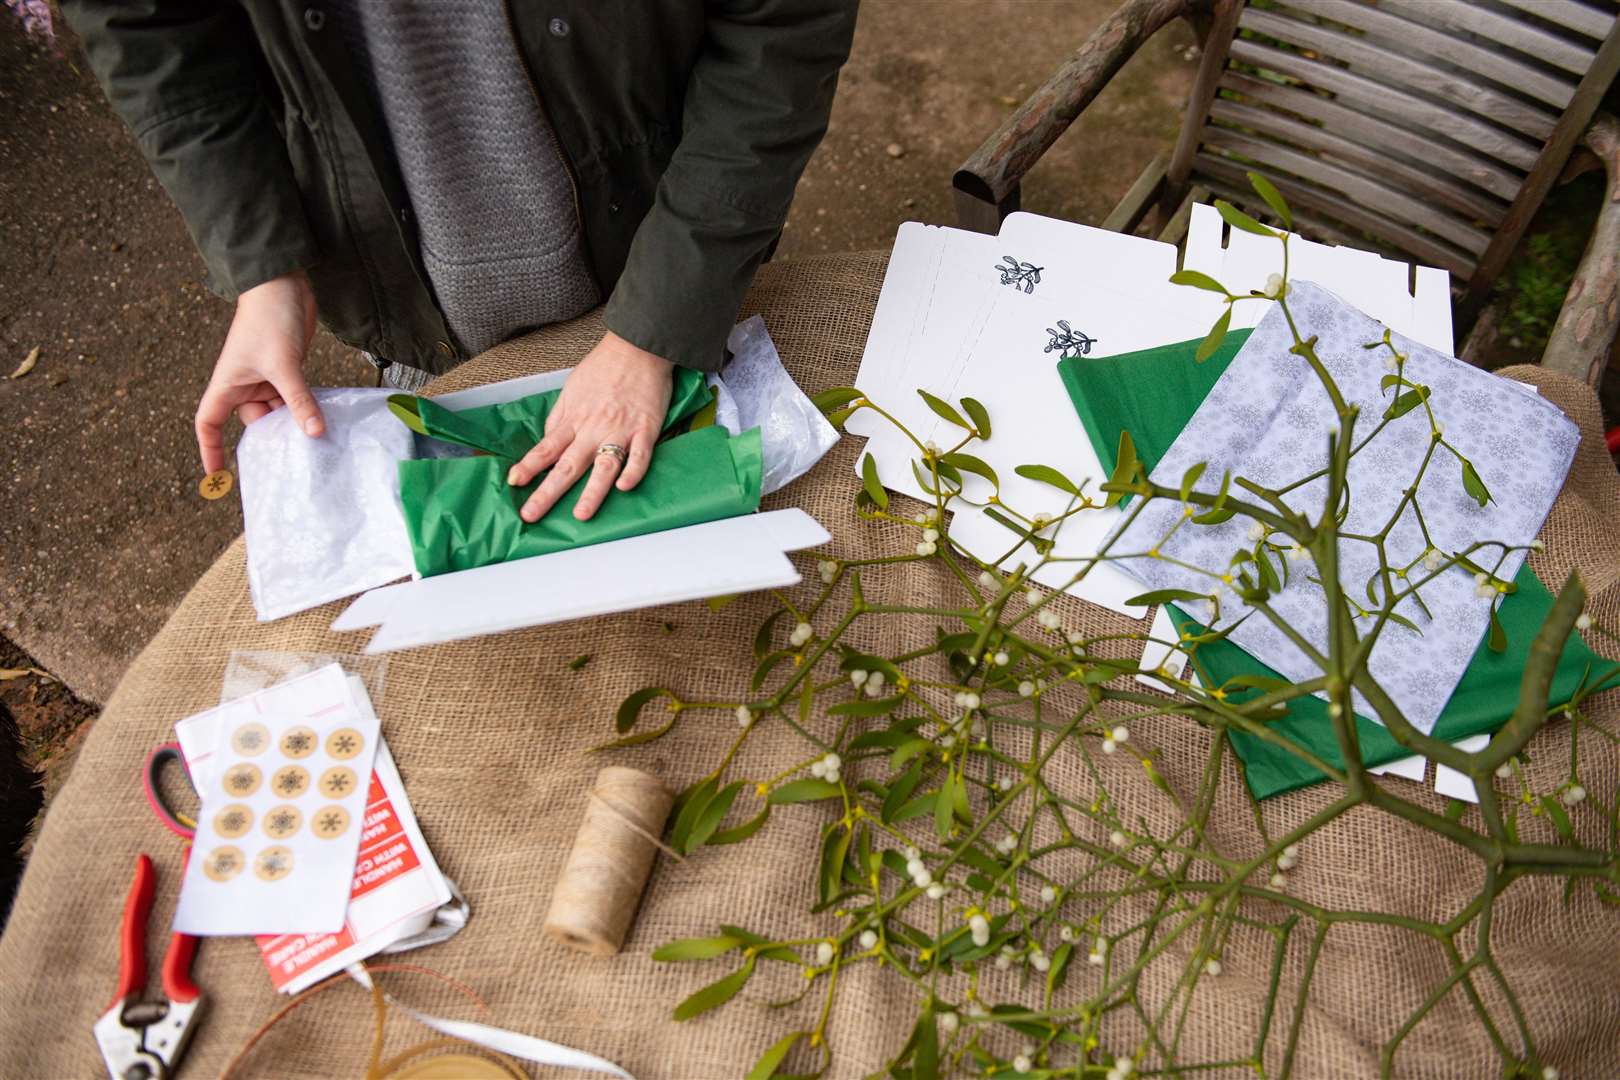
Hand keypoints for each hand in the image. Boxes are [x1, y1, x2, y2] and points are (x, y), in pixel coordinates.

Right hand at [195, 270, 323, 473]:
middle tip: (295, 460)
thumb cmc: (269, 320)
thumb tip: (314, 433)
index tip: (216, 474)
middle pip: (254, 422)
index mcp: (227, 384)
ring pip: (277, 412)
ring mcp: (266, 377)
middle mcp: (244, 384)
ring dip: (292, 423)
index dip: (209, 449)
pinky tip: (323, 421)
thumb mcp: (284, 366)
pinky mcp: (288, 370)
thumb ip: (299, 400)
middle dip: (270, 437)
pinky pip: (293, 399)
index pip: (209, 423)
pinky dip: (305, 410)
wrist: (282, 285)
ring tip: (315, 444)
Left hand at [507, 330, 673, 522]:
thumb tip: (548, 441)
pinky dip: (634, 471)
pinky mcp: (646, 429)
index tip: (514, 482)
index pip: (546, 448)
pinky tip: (625, 487)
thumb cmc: (603, 368)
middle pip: (568, 466)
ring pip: (603, 466)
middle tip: (532, 514)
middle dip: (548, 492)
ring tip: (581, 515)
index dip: (528, 466)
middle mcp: (593, 429)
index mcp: (574, 419)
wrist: (637, 348)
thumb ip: (560, 418)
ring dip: (592, 492)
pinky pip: (640, 455)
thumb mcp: (571, 389)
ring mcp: (620, 430)